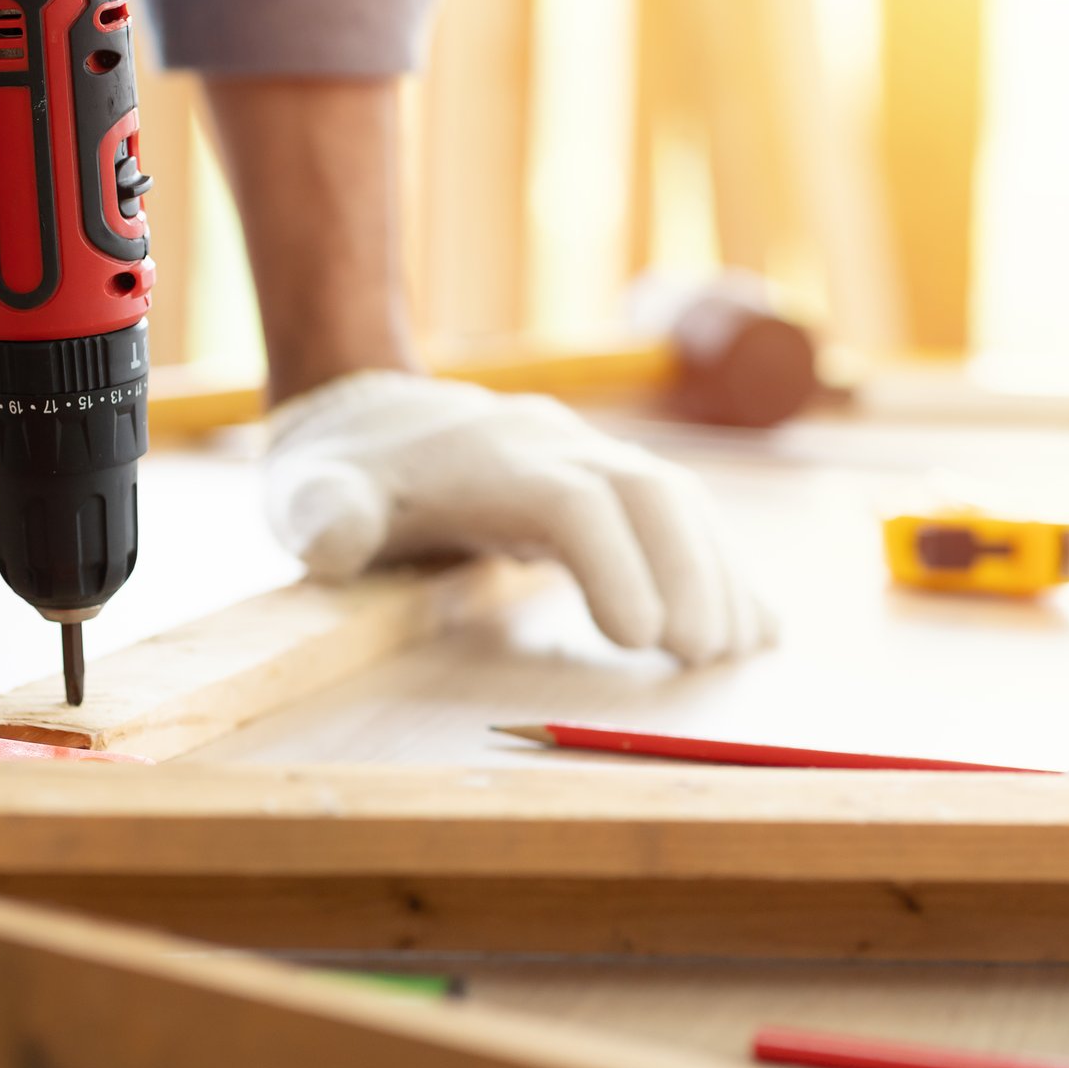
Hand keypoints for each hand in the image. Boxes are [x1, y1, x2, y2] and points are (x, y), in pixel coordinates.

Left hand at [265, 371, 775, 663]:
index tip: (639, 640)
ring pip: (675, 499)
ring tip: (738, 650)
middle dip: (688, 569)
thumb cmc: (345, 471)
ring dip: (716, 571)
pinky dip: (721, 567)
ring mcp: (589, 457)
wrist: (374, 411)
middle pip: (646, 491)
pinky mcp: (607, 483)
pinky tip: (754, 625)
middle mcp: (554, 446)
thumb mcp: (314, 493)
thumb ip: (326, 517)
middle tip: (704, 656)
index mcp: (488, 458)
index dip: (614, 562)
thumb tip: (335, 543)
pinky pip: (681, 516)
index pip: (571, 499)